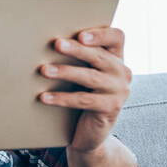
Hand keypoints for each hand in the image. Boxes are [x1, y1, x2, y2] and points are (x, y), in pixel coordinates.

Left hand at [38, 27, 131, 153]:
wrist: (91, 132)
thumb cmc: (83, 95)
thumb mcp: (84, 74)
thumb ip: (78, 58)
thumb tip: (49, 43)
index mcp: (117, 57)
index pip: (117, 37)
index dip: (101, 34)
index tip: (81, 35)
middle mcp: (122, 72)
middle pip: (100, 56)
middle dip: (77, 49)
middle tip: (57, 44)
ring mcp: (119, 91)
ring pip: (90, 77)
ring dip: (65, 71)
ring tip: (44, 70)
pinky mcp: (111, 108)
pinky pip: (84, 100)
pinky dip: (62, 98)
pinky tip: (44, 96)